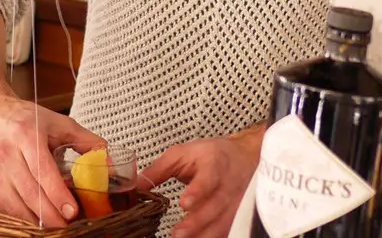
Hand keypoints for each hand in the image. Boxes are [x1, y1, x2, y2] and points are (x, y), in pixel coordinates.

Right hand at [0, 91, 104, 226]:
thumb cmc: (23, 118)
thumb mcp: (57, 122)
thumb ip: (86, 141)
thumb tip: (110, 162)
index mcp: (26, 134)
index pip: (43, 171)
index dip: (58, 195)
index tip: (73, 211)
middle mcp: (6, 154)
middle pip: (31, 194)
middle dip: (53, 215)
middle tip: (70, 223)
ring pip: (17, 206)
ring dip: (39, 220)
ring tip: (58, 222)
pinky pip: (7, 209)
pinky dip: (24, 217)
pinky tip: (39, 217)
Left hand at [140, 125, 264, 237]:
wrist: (245, 156)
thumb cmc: (211, 155)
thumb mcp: (184, 153)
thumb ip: (159, 169)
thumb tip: (136, 186)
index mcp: (214, 164)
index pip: (208, 178)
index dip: (198, 191)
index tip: (185, 203)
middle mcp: (228, 184)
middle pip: (215, 206)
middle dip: (197, 222)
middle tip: (178, 233)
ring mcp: (236, 202)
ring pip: (223, 222)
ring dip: (205, 234)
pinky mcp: (237, 215)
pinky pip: (227, 230)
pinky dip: (214, 237)